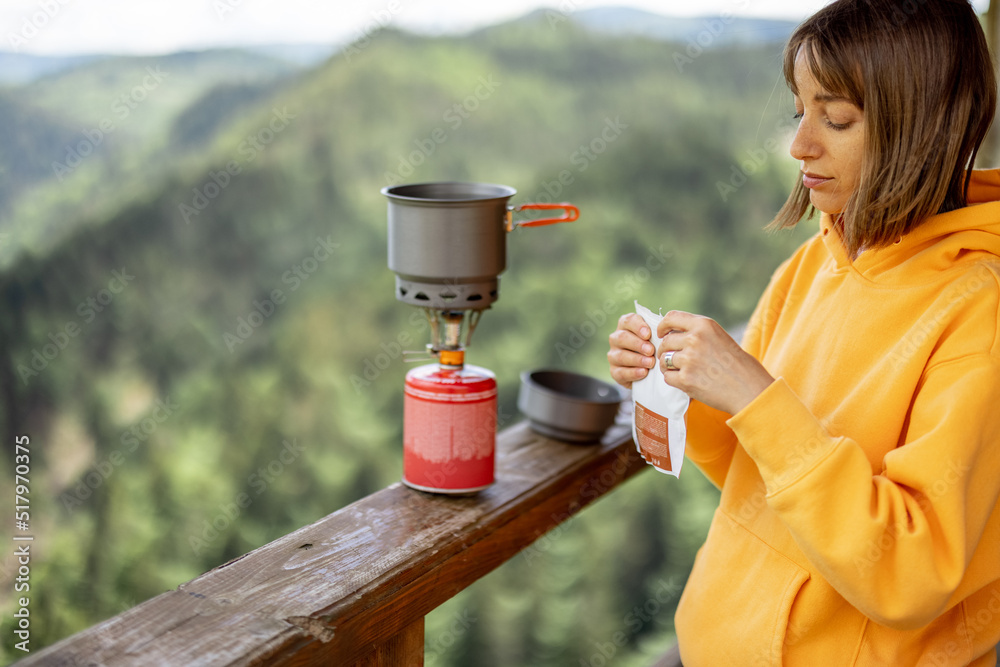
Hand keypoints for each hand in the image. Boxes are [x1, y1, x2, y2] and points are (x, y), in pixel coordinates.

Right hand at [608, 313, 656, 388]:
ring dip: (637, 359)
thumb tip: (667, 331)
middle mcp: (616, 339)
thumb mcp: (655, 338)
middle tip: (651, 350)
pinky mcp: (614, 371)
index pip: (628, 320)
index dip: (637, 326)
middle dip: (637, 344)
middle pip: (622, 338)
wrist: (645, 373)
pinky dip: (633, 372)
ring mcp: (613, 355)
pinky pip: (620, 372)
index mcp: (625, 326)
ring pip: (621, 356)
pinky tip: (643, 372)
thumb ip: (657, 333)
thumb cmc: (652, 348)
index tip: (648, 334)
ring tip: (650, 363)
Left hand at [657, 311, 773, 414]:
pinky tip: (685, 381)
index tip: (662, 334)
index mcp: (704, 325)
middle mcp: (694, 339)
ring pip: (664, 360)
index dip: (663, 327)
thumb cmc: (738, 364)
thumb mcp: (719, 337)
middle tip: (672, 358)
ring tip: (681, 371)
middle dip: (665, 350)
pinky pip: (667, 377)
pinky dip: (673, 380)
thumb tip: (671, 334)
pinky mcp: (686, 379)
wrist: (750, 389)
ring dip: (668, 366)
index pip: (671, 318)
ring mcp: (689, 359)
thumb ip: (698, 333)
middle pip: (666, 341)